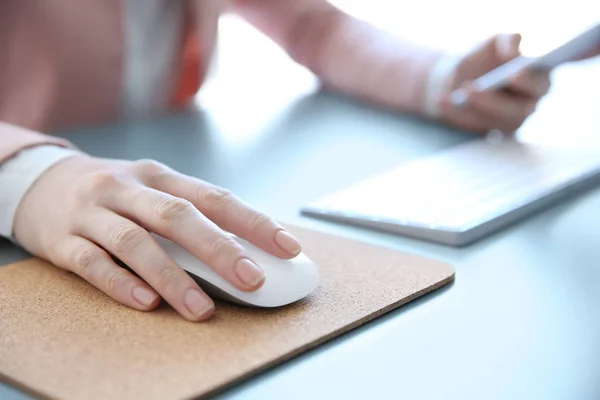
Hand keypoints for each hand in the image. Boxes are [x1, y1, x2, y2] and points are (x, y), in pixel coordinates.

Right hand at [13, 153, 302, 320]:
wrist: (39, 181)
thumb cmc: (114, 194)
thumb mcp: (152, 191)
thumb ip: (190, 216)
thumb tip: (244, 250)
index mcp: (159, 176)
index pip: (214, 197)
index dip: (253, 221)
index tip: (286, 247)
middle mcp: (127, 189)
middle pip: (178, 217)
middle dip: (219, 248)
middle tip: (252, 279)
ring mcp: (93, 213)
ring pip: (136, 242)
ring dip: (173, 277)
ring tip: (201, 308)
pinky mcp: (63, 240)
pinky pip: (92, 263)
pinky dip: (121, 283)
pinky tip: (147, 302)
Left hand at [437, 33, 550, 133]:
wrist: (461, 75)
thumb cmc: (485, 57)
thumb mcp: (496, 41)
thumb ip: (509, 40)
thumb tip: (513, 52)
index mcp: (537, 79)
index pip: (538, 84)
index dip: (528, 80)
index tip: (513, 73)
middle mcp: (528, 104)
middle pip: (518, 110)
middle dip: (494, 100)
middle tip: (472, 88)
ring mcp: (509, 121)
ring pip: (494, 121)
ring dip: (474, 108)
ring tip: (458, 93)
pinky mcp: (487, 130)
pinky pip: (471, 125)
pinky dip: (455, 113)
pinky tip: (441, 100)